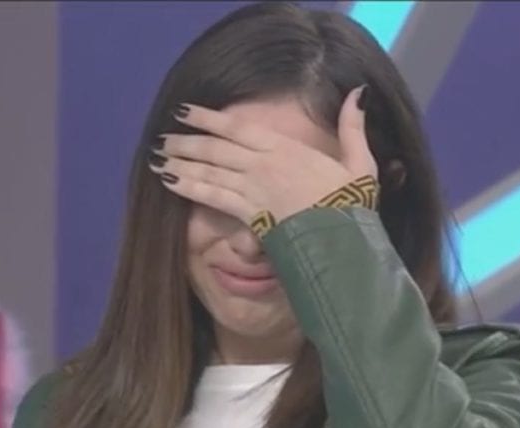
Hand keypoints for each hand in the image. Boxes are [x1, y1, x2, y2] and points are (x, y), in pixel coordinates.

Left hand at [149, 85, 378, 227]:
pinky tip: (170, 182)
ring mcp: (254, 189)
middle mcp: (263, 164)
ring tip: (158, 158)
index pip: (237, 128)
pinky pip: (214, 197)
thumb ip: (352, 127)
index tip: (184, 112)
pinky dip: (191, 187)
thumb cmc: (352, 205)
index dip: (208, 118)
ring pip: (210, 170)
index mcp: (286, 148)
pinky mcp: (249, 214)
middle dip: (186, 142)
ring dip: (182, 162)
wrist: (345, 242)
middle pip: (216, 148)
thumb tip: (357, 91)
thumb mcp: (361, 162)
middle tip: (162, 138)